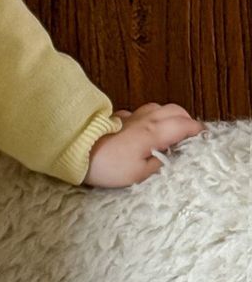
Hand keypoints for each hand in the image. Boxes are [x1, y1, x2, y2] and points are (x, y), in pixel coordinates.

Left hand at [83, 102, 203, 187]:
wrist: (76, 150)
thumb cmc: (108, 165)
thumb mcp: (139, 174)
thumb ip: (160, 164)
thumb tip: (171, 156)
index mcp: (155, 132)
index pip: (185, 125)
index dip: (198, 130)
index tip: (205, 138)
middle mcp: (145, 119)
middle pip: (174, 110)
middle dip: (187, 120)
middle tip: (190, 135)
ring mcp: (130, 116)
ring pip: (158, 107)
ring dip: (169, 116)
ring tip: (170, 132)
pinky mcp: (117, 118)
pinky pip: (139, 113)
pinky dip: (149, 119)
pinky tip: (144, 131)